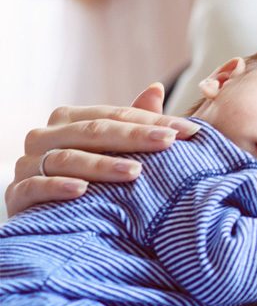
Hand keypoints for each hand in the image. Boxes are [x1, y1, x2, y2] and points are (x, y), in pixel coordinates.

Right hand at [5, 83, 201, 216]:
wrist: (50, 218)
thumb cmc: (89, 177)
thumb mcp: (113, 150)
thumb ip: (132, 120)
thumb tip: (156, 87)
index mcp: (69, 119)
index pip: (115, 115)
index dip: (154, 120)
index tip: (190, 131)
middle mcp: (45, 135)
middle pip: (94, 132)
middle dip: (135, 137)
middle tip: (169, 143)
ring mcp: (28, 163)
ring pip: (68, 158)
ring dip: (103, 165)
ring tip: (136, 173)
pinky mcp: (17, 193)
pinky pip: (36, 187)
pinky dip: (58, 187)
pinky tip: (82, 191)